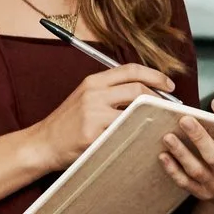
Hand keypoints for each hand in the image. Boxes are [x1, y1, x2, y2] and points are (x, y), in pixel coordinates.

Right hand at [32, 65, 179, 167]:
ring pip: (134, 112)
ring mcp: (93, 114)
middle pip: (137, 90)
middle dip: (159, 99)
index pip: (131, 70)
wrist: (43, 143)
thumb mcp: (86, 98)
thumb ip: (111, 92)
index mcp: (93, 81)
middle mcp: (94, 93)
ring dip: (151, 118)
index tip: (169, 85)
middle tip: (169, 108)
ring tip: (159, 124)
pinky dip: (136, 136)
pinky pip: (123, 134)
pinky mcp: (93, 135)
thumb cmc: (68, 123)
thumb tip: (145, 93)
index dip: (155, 76)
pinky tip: (143, 140)